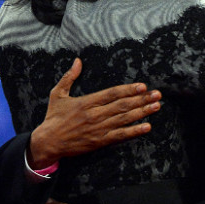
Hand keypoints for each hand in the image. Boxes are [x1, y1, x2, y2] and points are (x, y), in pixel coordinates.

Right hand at [28, 58, 161, 168]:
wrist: (47, 142)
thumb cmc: (53, 117)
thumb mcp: (57, 94)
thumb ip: (69, 77)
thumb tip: (77, 61)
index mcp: (86, 102)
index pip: (111, 93)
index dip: (128, 90)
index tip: (143, 86)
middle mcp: (94, 114)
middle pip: (122, 105)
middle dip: (142, 99)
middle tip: (157, 94)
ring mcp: (98, 129)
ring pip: (124, 119)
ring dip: (142, 112)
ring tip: (156, 106)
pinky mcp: (100, 141)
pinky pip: (120, 136)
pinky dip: (134, 131)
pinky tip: (147, 127)